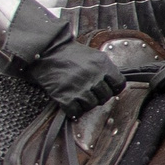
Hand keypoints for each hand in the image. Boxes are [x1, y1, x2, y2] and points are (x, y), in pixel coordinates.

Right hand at [2, 0, 122, 113]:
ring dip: (85, 104)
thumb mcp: (93, 56)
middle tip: (89, 93)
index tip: (107, 89)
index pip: (119, 84)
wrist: (46, 52)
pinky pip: (75, 112)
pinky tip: (70, 104)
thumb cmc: (69, 54)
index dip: (113, 89)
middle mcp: (93, 76)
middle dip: (98, 97)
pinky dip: (73, 111)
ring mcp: (79, 87)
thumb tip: (113, 83)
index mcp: (103, 65)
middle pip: (105, 97)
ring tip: (79, 97)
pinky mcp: (64, 96)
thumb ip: (105, 69)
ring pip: (91, 105)